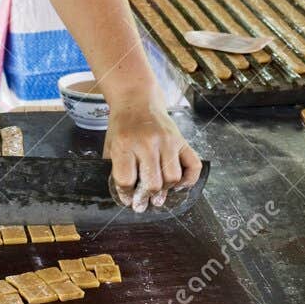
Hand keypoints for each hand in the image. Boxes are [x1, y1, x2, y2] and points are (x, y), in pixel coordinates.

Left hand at [103, 94, 202, 211]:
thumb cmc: (123, 126)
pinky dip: (189, 180)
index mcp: (125, 144)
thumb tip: (128, 197)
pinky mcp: (182, 140)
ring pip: (173, 178)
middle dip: (146, 198)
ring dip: (166, 190)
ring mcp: (168, 140)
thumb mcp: (111, 146)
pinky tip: (178, 185)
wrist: (137, 100)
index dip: (127, 195)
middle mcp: (148, 142)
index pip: (126, 180)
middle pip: (152, 183)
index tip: (128, 199)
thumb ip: (116, 169)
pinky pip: (193, 166)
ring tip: (159, 192)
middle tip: (144, 202)